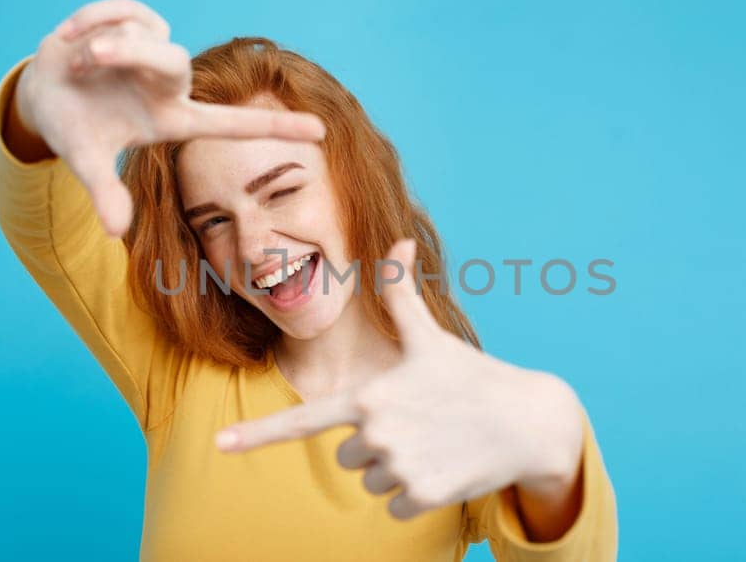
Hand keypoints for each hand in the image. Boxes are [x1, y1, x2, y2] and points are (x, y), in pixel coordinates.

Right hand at [11, 0, 325, 236]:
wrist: (42, 91)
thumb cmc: (74, 127)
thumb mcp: (85, 160)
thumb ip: (105, 192)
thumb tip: (115, 232)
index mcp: (171, 118)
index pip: (232, 124)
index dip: (276, 128)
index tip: (322, 132)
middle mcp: (171, 84)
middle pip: (177, 61)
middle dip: (131, 52)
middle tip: (91, 58)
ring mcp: (156, 51)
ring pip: (144, 33)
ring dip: (102, 42)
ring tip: (79, 61)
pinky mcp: (137, 21)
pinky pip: (122, 10)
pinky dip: (92, 20)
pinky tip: (73, 40)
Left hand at [216, 240, 585, 519]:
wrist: (528, 422)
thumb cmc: (472, 376)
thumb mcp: (431, 336)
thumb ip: (401, 293)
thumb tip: (399, 240)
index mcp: (367, 396)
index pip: (300, 421)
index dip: (255, 435)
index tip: (218, 447)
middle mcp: (376, 433)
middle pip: (348, 455)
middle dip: (377, 443)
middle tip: (418, 423)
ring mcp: (399, 466)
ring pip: (371, 481)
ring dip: (398, 467)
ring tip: (434, 443)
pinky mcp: (422, 496)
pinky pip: (396, 505)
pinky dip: (417, 493)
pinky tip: (445, 467)